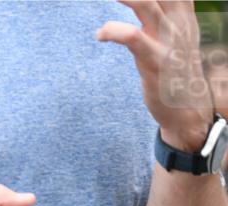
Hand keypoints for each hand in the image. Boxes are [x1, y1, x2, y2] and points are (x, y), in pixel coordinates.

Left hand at [97, 0, 212, 151]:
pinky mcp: (155, 61)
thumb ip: (161, 11)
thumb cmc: (175, 70)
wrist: (188, 111)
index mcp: (183, 13)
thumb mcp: (173, 35)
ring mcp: (168, 41)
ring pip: (147, 4)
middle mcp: (178, 22)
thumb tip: (142, 4)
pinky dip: (115, 31)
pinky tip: (100, 33)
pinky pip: (134, 38)